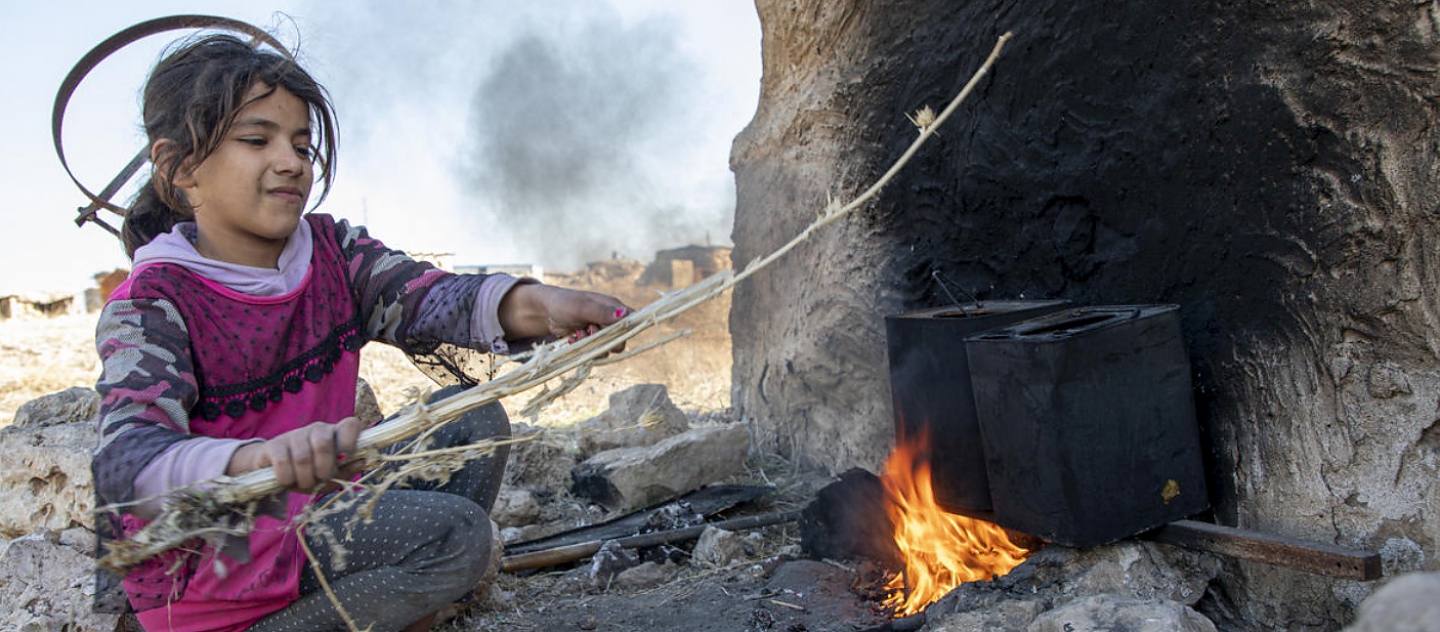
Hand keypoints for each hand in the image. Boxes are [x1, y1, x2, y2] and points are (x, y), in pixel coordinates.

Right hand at [227, 417, 365, 493]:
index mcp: (335, 434)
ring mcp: (294, 435)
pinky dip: (287, 478)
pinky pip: (283, 462)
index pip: (350, 424)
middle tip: (320, 478)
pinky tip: (287, 481)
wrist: (273, 470)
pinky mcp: (274, 445)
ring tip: (304, 483)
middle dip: (324, 469)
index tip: (345, 457)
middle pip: (324, 444)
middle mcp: (316, 430)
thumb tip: (362, 462)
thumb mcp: (329, 476)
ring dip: (305, 478)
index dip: (351, 440)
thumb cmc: (309, 472)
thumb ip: (346, 471)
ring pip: (303, 457)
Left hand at [498, 283, 631, 347]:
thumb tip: (625, 314)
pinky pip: (594, 352)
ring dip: (591, 345)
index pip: (632, 320)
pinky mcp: (591, 341)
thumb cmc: (562, 303)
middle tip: (587, 331)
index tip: (609, 332)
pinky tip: (571, 339)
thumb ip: (602, 312)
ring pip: (607, 348)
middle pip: (620, 339)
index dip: (625, 330)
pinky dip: (583, 348)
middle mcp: (610, 319)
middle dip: (603, 340)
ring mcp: (600, 331)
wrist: (543, 312)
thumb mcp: (582, 307)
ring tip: (576, 335)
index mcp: (613, 306)